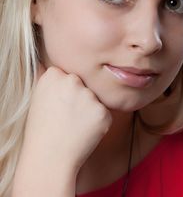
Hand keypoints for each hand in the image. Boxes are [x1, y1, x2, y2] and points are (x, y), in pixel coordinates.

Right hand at [12, 66, 111, 195]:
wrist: (49, 159)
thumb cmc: (42, 130)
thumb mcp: (38, 97)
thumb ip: (50, 79)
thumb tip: (51, 64)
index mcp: (53, 75)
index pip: (68, 75)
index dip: (64, 92)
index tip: (57, 105)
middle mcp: (72, 81)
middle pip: (83, 84)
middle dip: (79, 98)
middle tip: (66, 117)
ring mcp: (88, 96)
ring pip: (95, 98)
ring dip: (90, 110)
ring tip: (74, 126)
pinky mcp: (103, 111)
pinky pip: (104, 113)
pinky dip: (98, 122)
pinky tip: (84, 132)